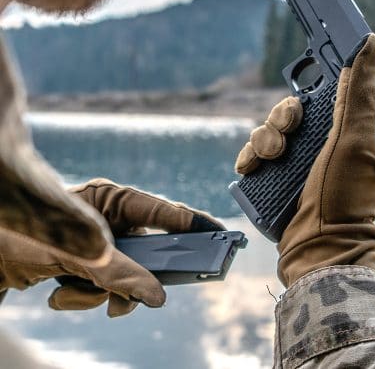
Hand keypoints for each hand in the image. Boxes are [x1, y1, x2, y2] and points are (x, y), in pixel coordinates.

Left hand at [0, 178, 224, 316]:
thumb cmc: (26, 230)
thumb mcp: (80, 253)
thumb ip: (123, 275)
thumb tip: (159, 298)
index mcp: (116, 201)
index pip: (167, 213)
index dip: (197, 225)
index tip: (223, 236)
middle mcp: (111, 221)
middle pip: (148, 254)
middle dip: (135, 279)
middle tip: (136, 294)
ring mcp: (98, 243)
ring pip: (124, 277)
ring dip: (100, 294)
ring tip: (71, 291)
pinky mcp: (82, 264)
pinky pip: (102, 289)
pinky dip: (82, 298)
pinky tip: (58, 292)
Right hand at [236, 34, 374, 286]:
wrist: (318, 250)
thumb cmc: (345, 197)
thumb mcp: (356, 139)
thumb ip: (360, 93)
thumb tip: (372, 44)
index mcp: (350, 132)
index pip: (329, 93)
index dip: (315, 80)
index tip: (302, 74)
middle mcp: (325, 145)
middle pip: (293, 110)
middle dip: (285, 116)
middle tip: (290, 131)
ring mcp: (299, 163)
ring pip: (270, 130)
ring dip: (265, 138)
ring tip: (271, 157)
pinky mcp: (276, 179)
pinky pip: (255, 156)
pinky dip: (250, 157)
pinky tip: (251, 167)